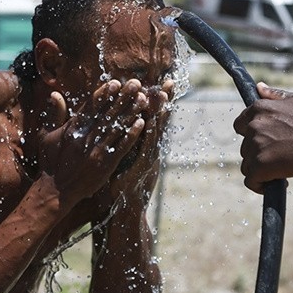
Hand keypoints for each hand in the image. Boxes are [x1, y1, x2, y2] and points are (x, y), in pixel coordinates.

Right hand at [36, 80, 148, 206]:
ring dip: (131, 112)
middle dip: (123, 97)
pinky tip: (142, 123)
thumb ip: (54, 115)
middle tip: (136, 84)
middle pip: (108, 113)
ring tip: (143, 99)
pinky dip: (132, 134)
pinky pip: (122, 147)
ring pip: (117, 127)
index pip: (90, 107)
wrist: (56, 191)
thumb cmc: (50, 162)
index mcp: (72, 129)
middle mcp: (85, 137)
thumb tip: (55, 94)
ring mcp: (96, 151)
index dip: (103, 94)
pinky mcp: (106, 164)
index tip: (115, 82)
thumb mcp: (46, 136)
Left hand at [104, 78, 173, 209]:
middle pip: (158, 121)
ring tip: (163, 96)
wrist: (126, 212)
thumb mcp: (125, 161)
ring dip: (159, 114)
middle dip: (164, 101)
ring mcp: (148, 160)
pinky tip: (147, 123)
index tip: (164, 82)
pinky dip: (146, 137)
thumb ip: (126, 142)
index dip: (158, 101)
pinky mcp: (140, 169)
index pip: (153, 118)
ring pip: (155, 133)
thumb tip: (127, 125)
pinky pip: (144, 149)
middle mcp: (150, 150)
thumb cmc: (122, 186)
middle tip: (170, 81)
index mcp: (146, 146)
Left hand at [234, 83, 292, 192]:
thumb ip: (275, 96)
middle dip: (261, 154)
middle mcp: (253, 126)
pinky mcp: (260, 166)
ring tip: (283, 171)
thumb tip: (259, 87)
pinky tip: (277, 183)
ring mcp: (255, 147)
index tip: (266, 143)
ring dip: (262, 170)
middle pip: (246, 148)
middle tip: (282, 158)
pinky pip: (251, 181)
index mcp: (259, 109)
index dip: (252, 137)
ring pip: (248, 166)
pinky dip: (261, 185)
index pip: (240, 125)